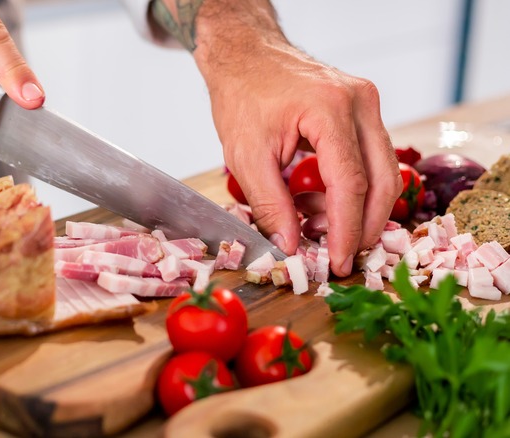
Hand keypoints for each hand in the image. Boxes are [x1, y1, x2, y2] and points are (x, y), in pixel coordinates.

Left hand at [153, 0, 401, 275]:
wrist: (245, 55)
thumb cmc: (242, 97)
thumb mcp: (246, 156)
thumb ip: (270, 204)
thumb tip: (292, 247)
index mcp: (330, 110)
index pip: (351, 183)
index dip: (346, 229)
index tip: (337, 262)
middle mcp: (360, 102)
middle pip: (383, 180)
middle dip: (365, 226)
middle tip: (344, 258)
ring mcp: (367, 103)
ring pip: (384, 171)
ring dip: (361, 209)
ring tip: (326, 233)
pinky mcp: (363, 109)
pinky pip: (370, 158)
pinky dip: (353, 188)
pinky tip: (325, 207)